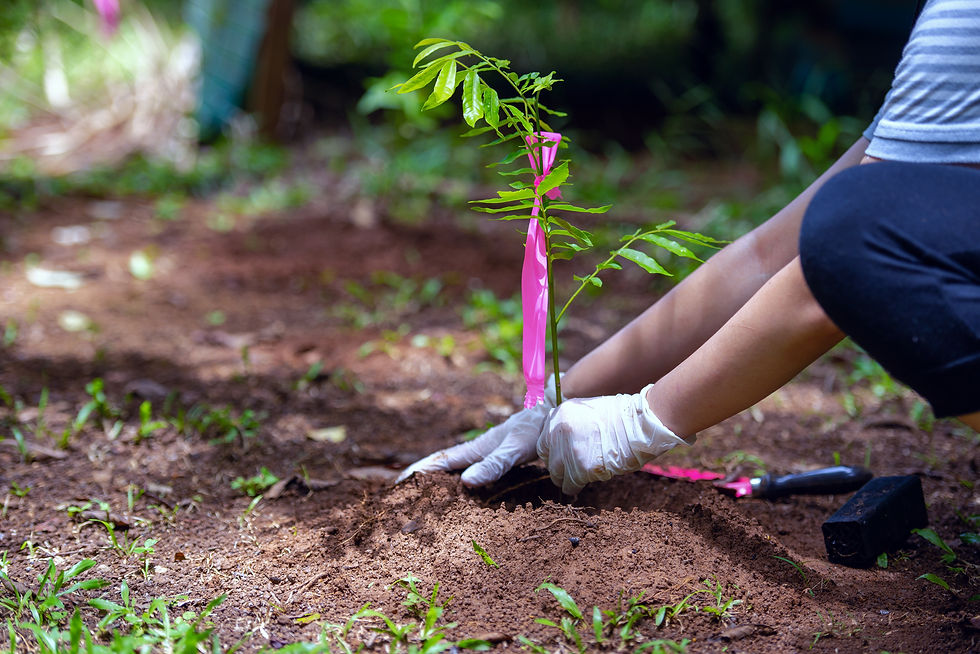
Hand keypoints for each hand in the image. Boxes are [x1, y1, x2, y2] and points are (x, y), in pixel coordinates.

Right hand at [395, 395, 553, 486]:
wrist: (555, 411)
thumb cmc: (535, 430)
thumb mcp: (513, 451)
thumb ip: (492, 465)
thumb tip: (466, 482)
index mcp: (477, 449)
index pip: (442, 461)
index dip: (421, 471)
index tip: (400, 481)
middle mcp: (480, 449)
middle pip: (446, 463)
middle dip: (425, 475)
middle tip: (405, 490)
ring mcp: (491, 450)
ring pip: (460, 465)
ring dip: (443, 476)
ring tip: (428, 491)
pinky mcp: (503, 453)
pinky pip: (477, 467)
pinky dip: (464, 476)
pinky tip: (467, 485)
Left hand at [536, 384, 692, 494]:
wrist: (641, 422)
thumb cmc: (621, 416)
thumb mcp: (587, 409)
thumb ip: (571, 423)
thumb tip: (562, 442)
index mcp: (560, 413)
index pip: (543, 440)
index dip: (552, 452)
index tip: (560, 458)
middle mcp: (559, 430)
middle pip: (547, 458)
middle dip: (557, 466)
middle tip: (568, 471)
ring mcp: (569, 449)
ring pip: (557, 473)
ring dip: (565, 479)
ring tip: (574, 482)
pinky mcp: (581, 467)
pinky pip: (571, 484)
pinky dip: (574, 488)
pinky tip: (580, 487)